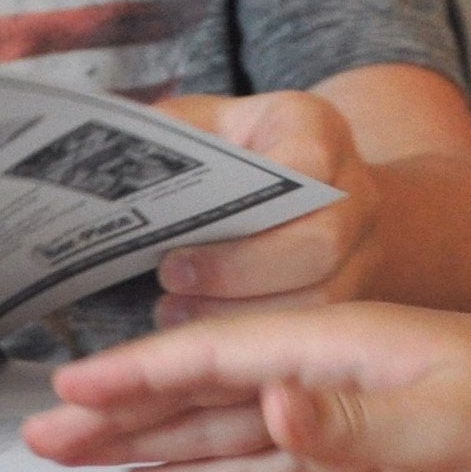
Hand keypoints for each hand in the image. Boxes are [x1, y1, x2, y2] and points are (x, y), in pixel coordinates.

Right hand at [23, 303, 470, 471]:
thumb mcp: (446, 419)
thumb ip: (351, 419)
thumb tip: (265, 401)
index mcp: (337, 341)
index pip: (216, 353)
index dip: (136, 372)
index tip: (68, 387)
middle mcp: (326, 363)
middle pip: (202, 384)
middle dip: (119, 408)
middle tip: (42, 433)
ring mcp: (337, 399)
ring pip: (222, 422)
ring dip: (149, 441)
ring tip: (79, 458)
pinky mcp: (354, 438)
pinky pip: (262, 455)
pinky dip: (207, 471)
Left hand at [145, 90, 387, 318]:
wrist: (311, 190)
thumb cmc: (241, 159)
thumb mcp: (206, 128)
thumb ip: (168, 137)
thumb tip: (104, 162)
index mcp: (317, 131)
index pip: (306, 165)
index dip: (245, 214)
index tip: (174, 248)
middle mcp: (357, 190)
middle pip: (321, 244)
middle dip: (237, 275)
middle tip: (169, 282)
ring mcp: (365, 249)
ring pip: (322, 299)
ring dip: (242, 318)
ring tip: (175, 314)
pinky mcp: (358, 298)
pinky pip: (315, 331)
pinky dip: (256, 342)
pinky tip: (204, 337)